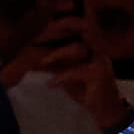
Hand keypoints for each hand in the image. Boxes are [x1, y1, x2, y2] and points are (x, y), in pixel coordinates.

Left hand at [2, 14, 131, 131]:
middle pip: (77, 29)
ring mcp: (100, 60)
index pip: (72, 26)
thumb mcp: (64, 71)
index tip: (35, 28)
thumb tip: (29, 52)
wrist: (104, 110)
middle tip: (34, 39)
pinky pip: (76, 71)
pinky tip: (50, 84)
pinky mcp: (100, 74)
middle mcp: (96, 48)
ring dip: (57, 54)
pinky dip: (61, 77)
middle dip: (54, 31)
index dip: (55, 23)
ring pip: (77, 48)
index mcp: (89, 44)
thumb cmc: (84, 90)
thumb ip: (53, 60)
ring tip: (42, 62)